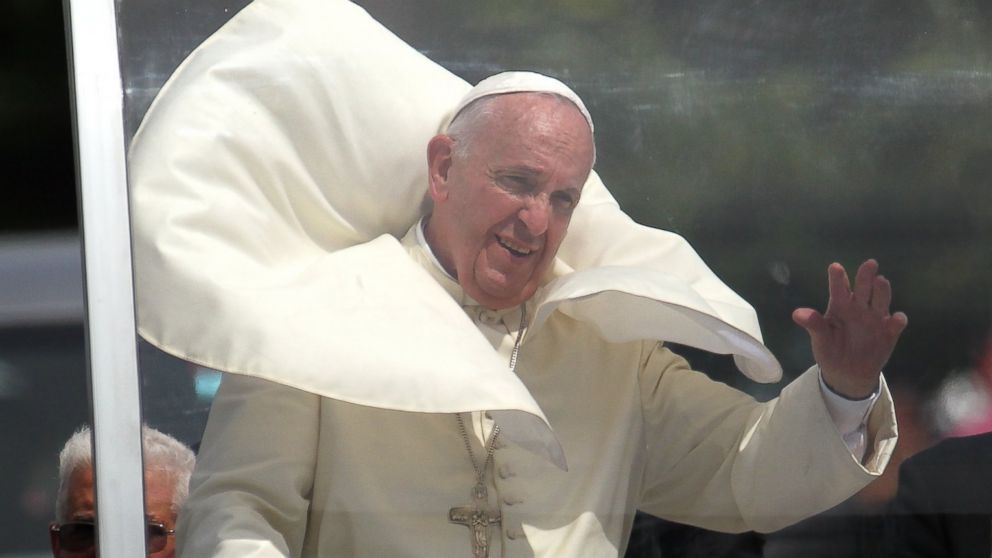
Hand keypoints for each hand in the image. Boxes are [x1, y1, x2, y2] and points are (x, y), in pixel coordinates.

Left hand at [792, 259, 907, 398]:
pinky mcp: (889, 333)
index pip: (839, 288)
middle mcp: (859, 307)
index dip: (837, 278)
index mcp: (840, 305)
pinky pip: (895, 324)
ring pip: (881, 300)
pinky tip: (897, 318)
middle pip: (864, 288)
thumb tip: (796, 314)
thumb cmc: (830, 349)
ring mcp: (875, 318)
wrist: (847, 374)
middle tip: (869, 264)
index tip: (835, 267)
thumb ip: (813, 324)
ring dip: (882, 291)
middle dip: (866, 276)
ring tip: (881, 281)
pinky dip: (897, 320)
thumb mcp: (819, 338)